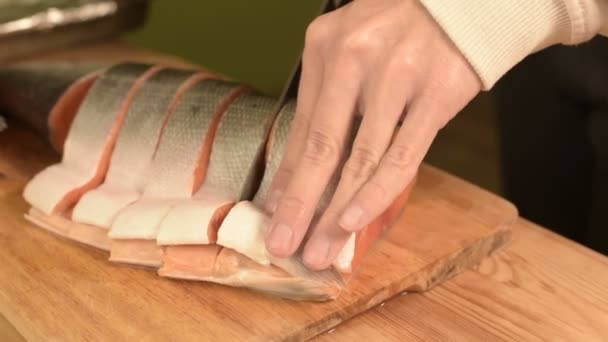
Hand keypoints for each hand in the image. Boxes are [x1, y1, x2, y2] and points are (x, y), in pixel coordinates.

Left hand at [264, 0, 480, 269]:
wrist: (462, 1)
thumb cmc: (397, 30)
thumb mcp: (349, 53)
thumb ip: (325, 105)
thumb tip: (297, 173)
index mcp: (325, 47)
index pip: (302, 127)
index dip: (287, 178)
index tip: (274, 215)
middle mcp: (356, 58)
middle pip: (322, 146)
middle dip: (301, 204)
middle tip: (284, 245)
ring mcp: (398, 75)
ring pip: (361, 158)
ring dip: (336, 211)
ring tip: (320, 249)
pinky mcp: (438, 92)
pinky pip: (403, 154)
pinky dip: (377, 192)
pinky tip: (355, 220)